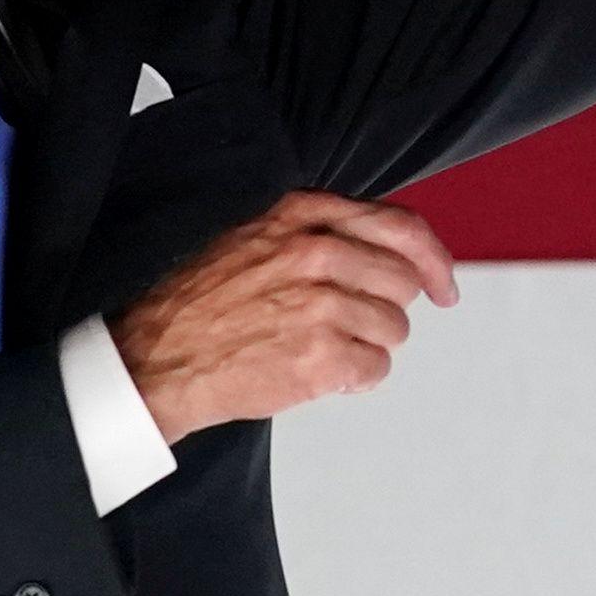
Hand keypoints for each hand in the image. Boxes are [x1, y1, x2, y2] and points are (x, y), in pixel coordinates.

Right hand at [107, 191, 459, 442]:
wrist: (154, 359)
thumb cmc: (199, 304)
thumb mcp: (256, 237)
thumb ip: (320, 231)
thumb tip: (386, 249)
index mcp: (302, 216)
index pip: (401, 226)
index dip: (432, 259)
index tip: (442, 283)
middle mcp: (316, 253)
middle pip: (402, 282)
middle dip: (385, 308)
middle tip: (351, 326)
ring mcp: (321, 305)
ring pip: (394, 329)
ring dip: (366, 346)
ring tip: (317, 348)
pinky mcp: (321, 357)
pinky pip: (376, 369)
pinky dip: (355, 379)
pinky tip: (318, 374)